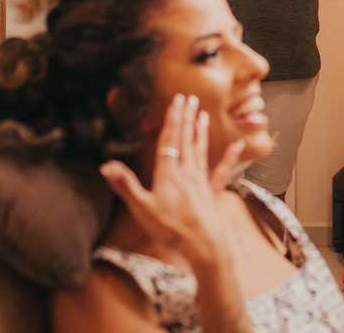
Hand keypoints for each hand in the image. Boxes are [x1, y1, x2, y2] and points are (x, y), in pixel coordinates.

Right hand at [100, 94, 246, 269]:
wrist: (203, 245)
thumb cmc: (171, 228)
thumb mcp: (142, 208)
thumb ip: (125, 185)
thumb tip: (107, 165)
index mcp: (168, 173)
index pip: (169, 141)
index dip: (172, 120)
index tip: (176, 101)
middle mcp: (186, 172)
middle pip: (185, 140)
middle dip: (186, 118)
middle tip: (189, 98)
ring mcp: (201, 181)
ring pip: (200, 150)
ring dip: (200, 132)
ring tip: (202, 114)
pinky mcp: (212, 193)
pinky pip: (222, 172)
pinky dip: (229, 157)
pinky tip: (237, 145)